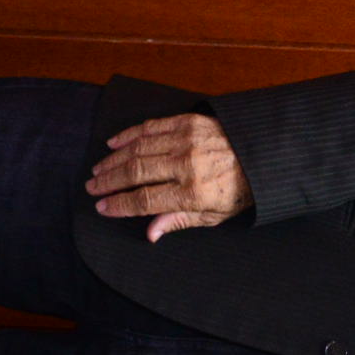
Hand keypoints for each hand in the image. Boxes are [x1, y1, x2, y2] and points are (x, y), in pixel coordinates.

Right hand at [87, 114, 250, 239]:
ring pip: (138, 148)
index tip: (102, 207)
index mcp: (192, 193)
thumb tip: (150, 233)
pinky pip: (151, 127)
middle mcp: (186, 164)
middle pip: (135, 173)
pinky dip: (129, 135)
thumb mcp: (214, 216)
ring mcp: (185, 140)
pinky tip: (114, 143)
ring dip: (114, 159)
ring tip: (98, 169)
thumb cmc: (239, 189)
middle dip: (109, 181)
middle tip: (92, 187)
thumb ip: (179, 221)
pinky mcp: (188, 121)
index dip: (119, 205)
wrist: (263, 154)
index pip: (145, 201)